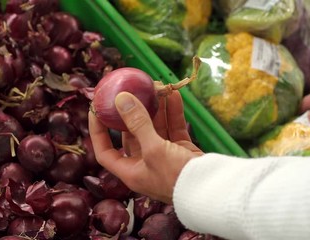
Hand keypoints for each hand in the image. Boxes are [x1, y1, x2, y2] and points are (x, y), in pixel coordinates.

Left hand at [88, 91, 202, 203]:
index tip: (96, 110)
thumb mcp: (153, 149)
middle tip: (131, 91)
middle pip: (132, 134)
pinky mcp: (181, 150)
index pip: (105, 151)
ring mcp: (164, 156)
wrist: (212, 190)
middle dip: (133, 112)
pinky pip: (174, 128)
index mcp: (131, 171)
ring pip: (155, 128)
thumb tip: (120, 99)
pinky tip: (174, 95)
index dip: (98, 131)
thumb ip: (137, 123)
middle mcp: (145, 164)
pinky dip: (174, 113)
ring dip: (156, 108)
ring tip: (156, 87)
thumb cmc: (176, 177)